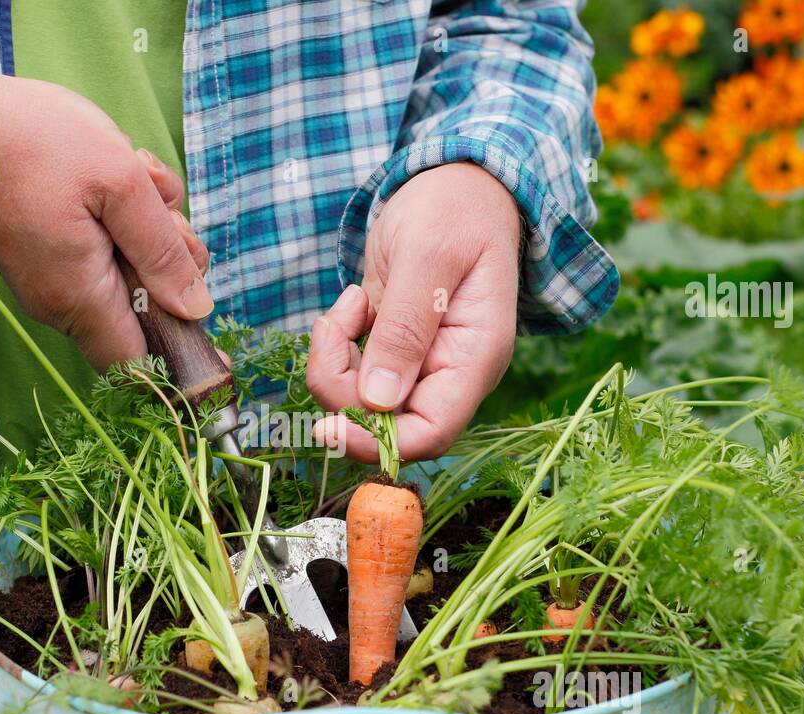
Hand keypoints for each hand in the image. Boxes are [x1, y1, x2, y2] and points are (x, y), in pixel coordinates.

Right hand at [0, 59, 210, 369]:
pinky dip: (124, 219)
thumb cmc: (35, 141)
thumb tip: (197, 310)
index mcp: (80, 297)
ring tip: (135, 175)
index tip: (203, 311)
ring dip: (151, 231)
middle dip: (171, 265)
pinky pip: (105, 256)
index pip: (140, 365)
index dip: (179, 351)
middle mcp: (63, 305)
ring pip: (130, 279)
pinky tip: (117, 174)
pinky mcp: (50, 258)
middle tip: (161, 209)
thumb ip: (162, 251)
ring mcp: (53, 282)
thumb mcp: (121, 184)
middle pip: (144, 316)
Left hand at [307, 162, 520, 461]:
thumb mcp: (428, 256)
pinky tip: (354, 303)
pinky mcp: (392, 350)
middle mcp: (448, 373)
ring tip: (347, 306)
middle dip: (342, 388)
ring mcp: (419, 364)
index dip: (376, 441)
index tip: (330, 420)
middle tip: (334, 327)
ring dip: (334, 362)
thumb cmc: (455, 208)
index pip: (428, 434)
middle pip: (385, 424)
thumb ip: (405, 327)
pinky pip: (352, 374)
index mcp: (474, 359)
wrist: (457, 181)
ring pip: (360, 401)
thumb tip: (379, 401)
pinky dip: (337, 346)